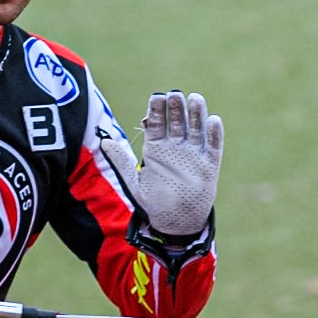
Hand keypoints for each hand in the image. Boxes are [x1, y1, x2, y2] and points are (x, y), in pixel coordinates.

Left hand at [101, 91, 223, 239]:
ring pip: (196, 130)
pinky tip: (213, 120)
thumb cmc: (154, 202)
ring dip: (196, 114)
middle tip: (175, 94)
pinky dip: (214, 134)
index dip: (157, 110)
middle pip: (177, 122)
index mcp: (157, 148)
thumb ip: (121, 161)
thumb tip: (104, 142)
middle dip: (176, 108)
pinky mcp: (209, 165)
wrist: (176, 222)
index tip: (157, 96)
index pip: (156, 124)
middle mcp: (176, 148)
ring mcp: (193, 155)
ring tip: (195, 98)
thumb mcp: (134, 182)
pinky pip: (213, 147)